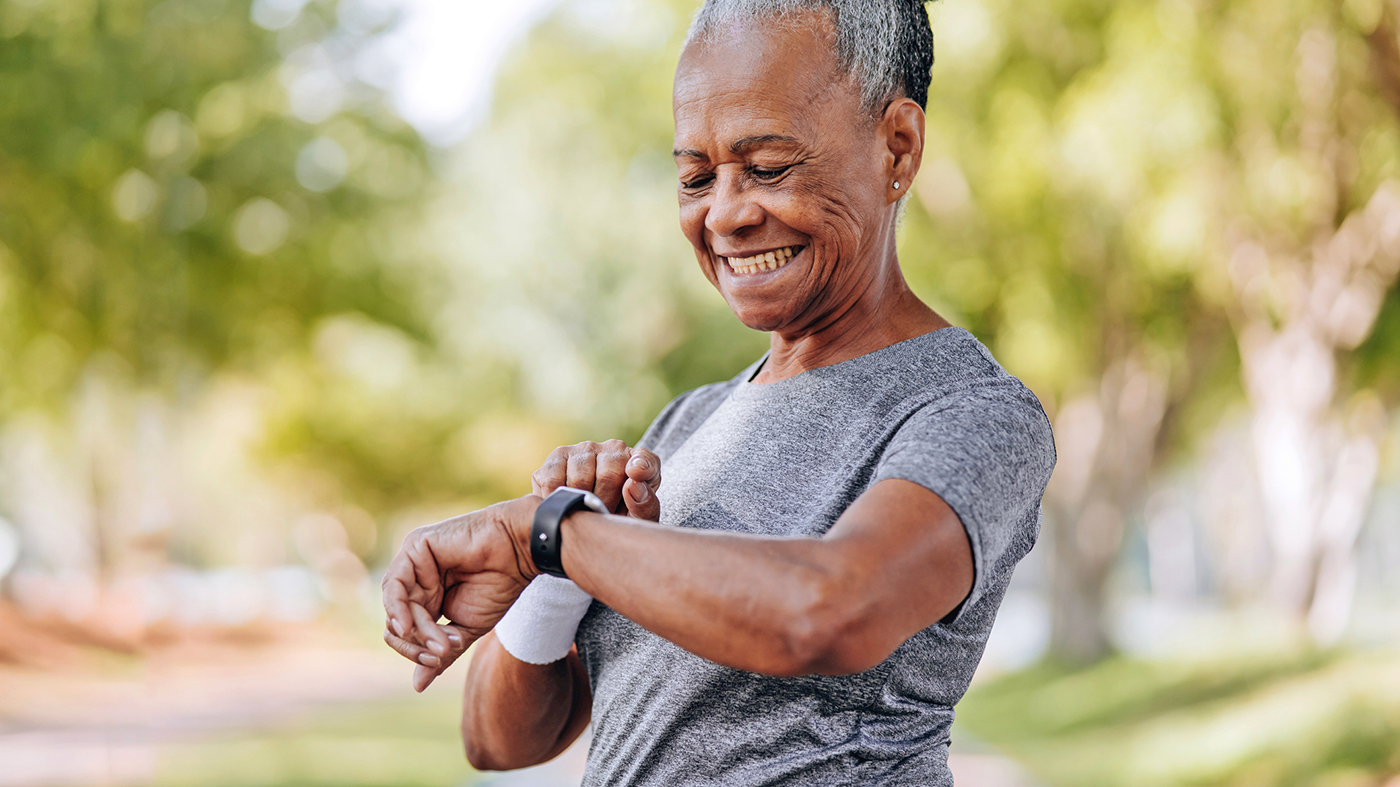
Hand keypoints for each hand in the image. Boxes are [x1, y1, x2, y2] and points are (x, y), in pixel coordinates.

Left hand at [381, 497, 539, 690]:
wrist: (519, 553)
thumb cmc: (500, 586)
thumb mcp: (466, 629)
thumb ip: (440, 653)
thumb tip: (417, 687)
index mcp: (429, 596)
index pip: (407, 630)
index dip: (416, 650)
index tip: (439, 660)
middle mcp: (417, 579)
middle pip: (398, 621)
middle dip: (417, 643)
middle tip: (442, 652)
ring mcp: (414, 562)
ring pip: (397, 607)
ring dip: (418, 631)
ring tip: (442, 643)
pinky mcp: (415, 547)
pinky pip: (394, 586)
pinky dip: (398, 609)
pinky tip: (408, 627)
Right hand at [531, 440, 660, 520]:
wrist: (583, 526)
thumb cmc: (616, 522)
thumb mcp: (635, 522)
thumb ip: (644, 506)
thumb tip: (633, 485)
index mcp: (642, 464)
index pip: (646, 460)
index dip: (642, 466)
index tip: (635, 473)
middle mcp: (614, 450)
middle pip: (609, 474)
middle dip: (603, 502)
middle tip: (600, 514)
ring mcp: (585, 449)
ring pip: (580, 477)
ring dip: (579, 501)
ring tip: (583, 509)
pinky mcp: (558, 456)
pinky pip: (554, 479)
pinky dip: (556, 497)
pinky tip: (563, 504)